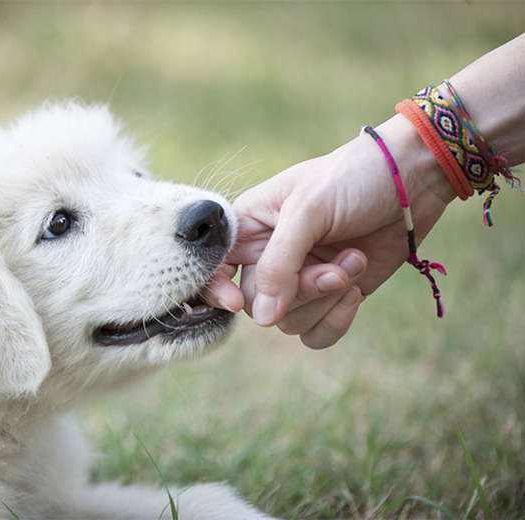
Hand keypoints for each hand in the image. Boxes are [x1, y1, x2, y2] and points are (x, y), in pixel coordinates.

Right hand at [206, 115, 454, 347]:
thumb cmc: (352, 178)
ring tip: (353, 261)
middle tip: (335, 266)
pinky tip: (357, 290)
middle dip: (301, 291)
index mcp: (250, 227)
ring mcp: (301, 280)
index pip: (215, 269)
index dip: (218, 290)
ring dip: (326, 299)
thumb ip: (280, 263)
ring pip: (289, 323)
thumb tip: (263, 318)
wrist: (412, 180)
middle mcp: (269, 257)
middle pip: (259, 305)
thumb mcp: (309, 210)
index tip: (236, 300)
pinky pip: (316, 334)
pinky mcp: (332, 297)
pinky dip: (337, 320)